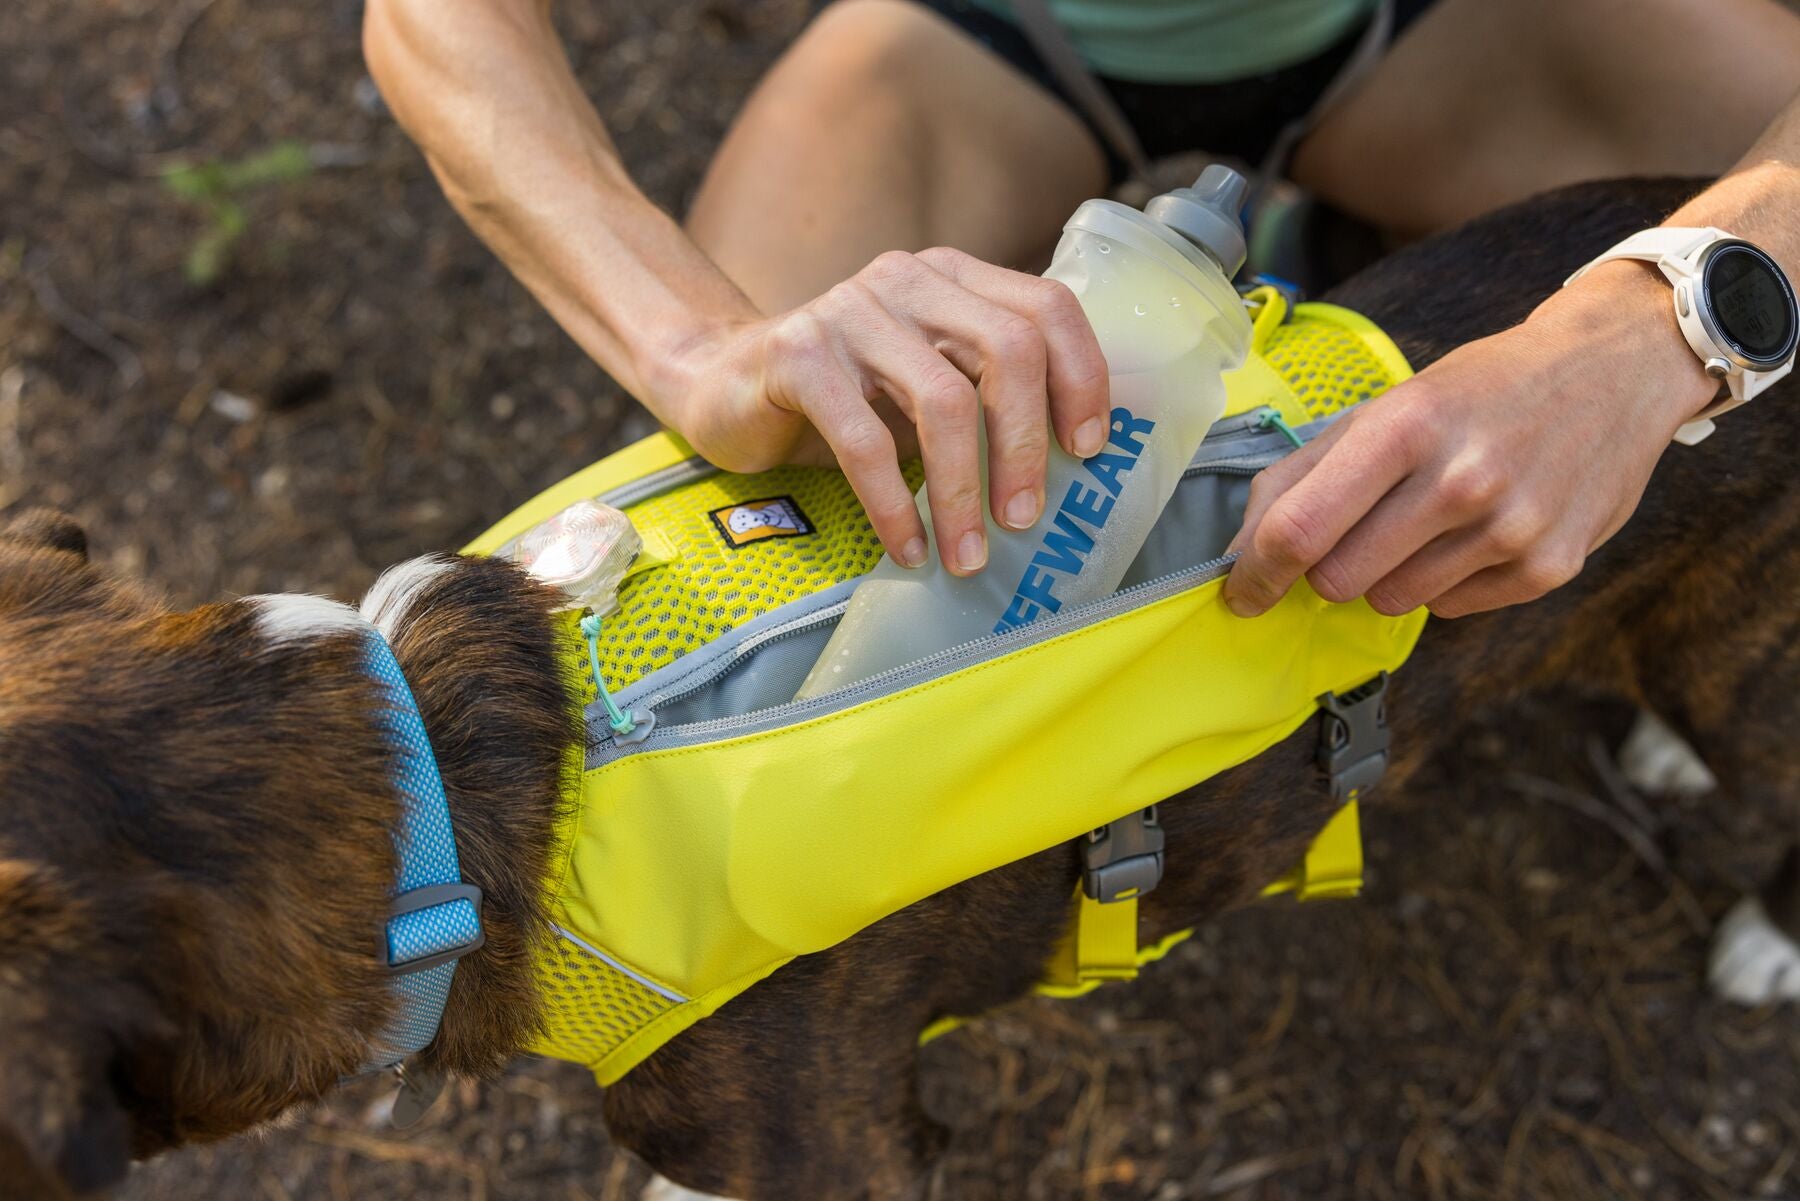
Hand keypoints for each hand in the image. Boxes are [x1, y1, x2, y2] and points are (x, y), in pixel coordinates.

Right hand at [655, 247, 1109, 573]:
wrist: (722, 385)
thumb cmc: (843, 399)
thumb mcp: (925, 384)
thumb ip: (986, 394)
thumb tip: (1071, 471)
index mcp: (953, 279)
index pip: (1047, 308)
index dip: (1082, 377)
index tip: (1089, 451)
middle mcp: (908, 281)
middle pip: (1008, 349)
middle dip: (1028, 445)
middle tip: (1025, 520)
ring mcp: (850, 311)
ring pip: (943, 399)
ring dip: (964, 490)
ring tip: (968, 555)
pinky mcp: (797, 355)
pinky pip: (865, 441)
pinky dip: (896, 505)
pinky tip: (909, 547)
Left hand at [1223, 262, 1718, 618]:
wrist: (1616, 371)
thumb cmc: (1483, 391)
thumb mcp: (1390, 405)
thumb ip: (1306, 473)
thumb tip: (1241, 550)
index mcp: (1405, 426)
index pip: (1299, 530)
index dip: (1254, 573)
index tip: (1241, 591)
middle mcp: (1461, 479)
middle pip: (1337, 579)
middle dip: (1327, 566)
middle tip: (1355, 530)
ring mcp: (1511, 528)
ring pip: (1390, 601)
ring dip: (1388, 574)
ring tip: (1426, 521)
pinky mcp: (1549, 567)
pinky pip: (1449, 609)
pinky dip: (1444, 583)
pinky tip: (1473, 533)